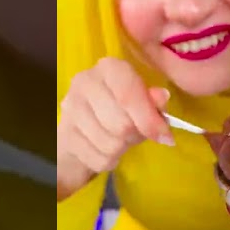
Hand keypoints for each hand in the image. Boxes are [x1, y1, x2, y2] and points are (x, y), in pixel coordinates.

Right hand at [57, 57, 171, 197]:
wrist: (81, 130)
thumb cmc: (118, 112)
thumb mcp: (142, 103)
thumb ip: (153, 101)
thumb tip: (162, 98)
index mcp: (109, 68)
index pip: (128, 94)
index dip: (149, 119)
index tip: (165, 137)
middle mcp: (85, 82)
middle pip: (121, 124)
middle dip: (135, 136)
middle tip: (136, 135)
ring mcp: (70, 108)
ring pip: (110, 144)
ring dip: (121, 150)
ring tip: (119, 141)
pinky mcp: (64, 135)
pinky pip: (98, 159)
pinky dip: (108, 161)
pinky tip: (104, 150)